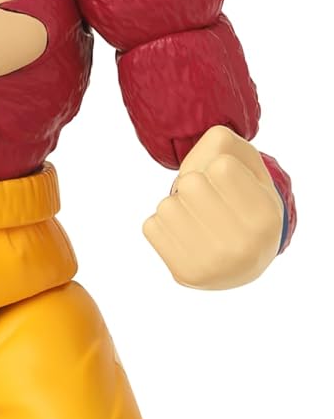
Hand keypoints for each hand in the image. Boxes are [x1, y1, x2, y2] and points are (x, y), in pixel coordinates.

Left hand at [142, 126, 284, 288]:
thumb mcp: (249, 166)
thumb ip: (224, 143)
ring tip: (196, 218)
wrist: (242, 263)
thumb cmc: (243, 201)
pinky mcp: (184, 275)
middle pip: (190, 184)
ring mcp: (213, 265)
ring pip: (166, 206)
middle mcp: (244, 247)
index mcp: (266, 216)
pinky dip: (163, 224)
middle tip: (207, 201)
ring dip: (176, 204)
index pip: (221, 167)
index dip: (218, 168)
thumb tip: (188, 173)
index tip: (228, 185)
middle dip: (194, 184)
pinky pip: (150, 227)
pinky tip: (184, 236)